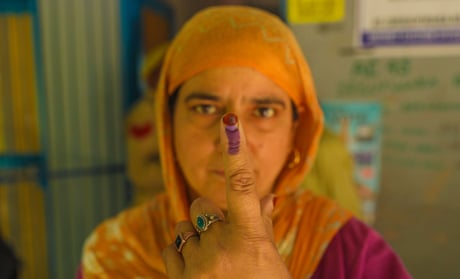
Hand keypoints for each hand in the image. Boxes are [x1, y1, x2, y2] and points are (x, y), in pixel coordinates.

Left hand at [163, 113, 290, 277]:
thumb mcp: (270, 260)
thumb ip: (263, 223)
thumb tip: (268, 196)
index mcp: (251, 238)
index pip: (244, 185)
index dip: (236, 152)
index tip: (230, 121)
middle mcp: (222, 247)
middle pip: (206, 211)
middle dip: (215, 222)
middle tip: (231, 250)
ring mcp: (198, 265)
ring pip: (186, 229)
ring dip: (198, 240)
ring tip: (215, 266)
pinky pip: (172, 247)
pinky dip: (182, 253)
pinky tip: (199, 270)